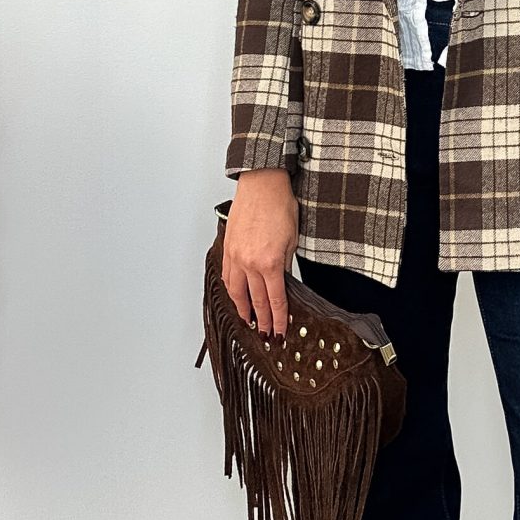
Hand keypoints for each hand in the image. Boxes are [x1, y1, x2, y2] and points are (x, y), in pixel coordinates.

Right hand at [222, 167, 296, 338]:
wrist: (262, 184)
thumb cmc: (279, 205)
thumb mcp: (292, 239)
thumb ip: (286, 264)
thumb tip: (284, 282)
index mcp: (270, 263)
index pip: (276, 300)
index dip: (279, 319)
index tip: (280, 331)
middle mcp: (250, 263)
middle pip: (256, 300)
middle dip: (261, 321)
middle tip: (264, 334)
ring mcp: (236, 256)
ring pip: (236, 292)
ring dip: (243, 309)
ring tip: (248, 321)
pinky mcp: (228, 248)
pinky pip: (227, 276)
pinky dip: (231, 289)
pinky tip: (235, 296)